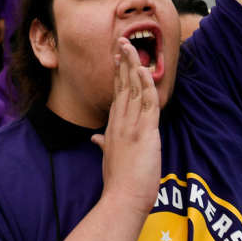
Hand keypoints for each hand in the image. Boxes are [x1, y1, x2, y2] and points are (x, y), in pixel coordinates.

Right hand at [91, 37, 160, 214]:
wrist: (122, 198)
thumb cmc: (118, 182)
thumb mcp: (108, 159)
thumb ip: (103, 145)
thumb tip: (95, 140)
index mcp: (114, 127)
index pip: (117, 94)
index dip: (118, 74)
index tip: (118, 57)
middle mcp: (120, 122)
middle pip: (121, 85)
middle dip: (123, 62)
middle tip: (122, 41)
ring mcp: (130, 126)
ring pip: (132, 89)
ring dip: (132, 66)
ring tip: (131, 47)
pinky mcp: (144, 132)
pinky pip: (146, 103)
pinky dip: (145, 85)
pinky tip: (144, 70)